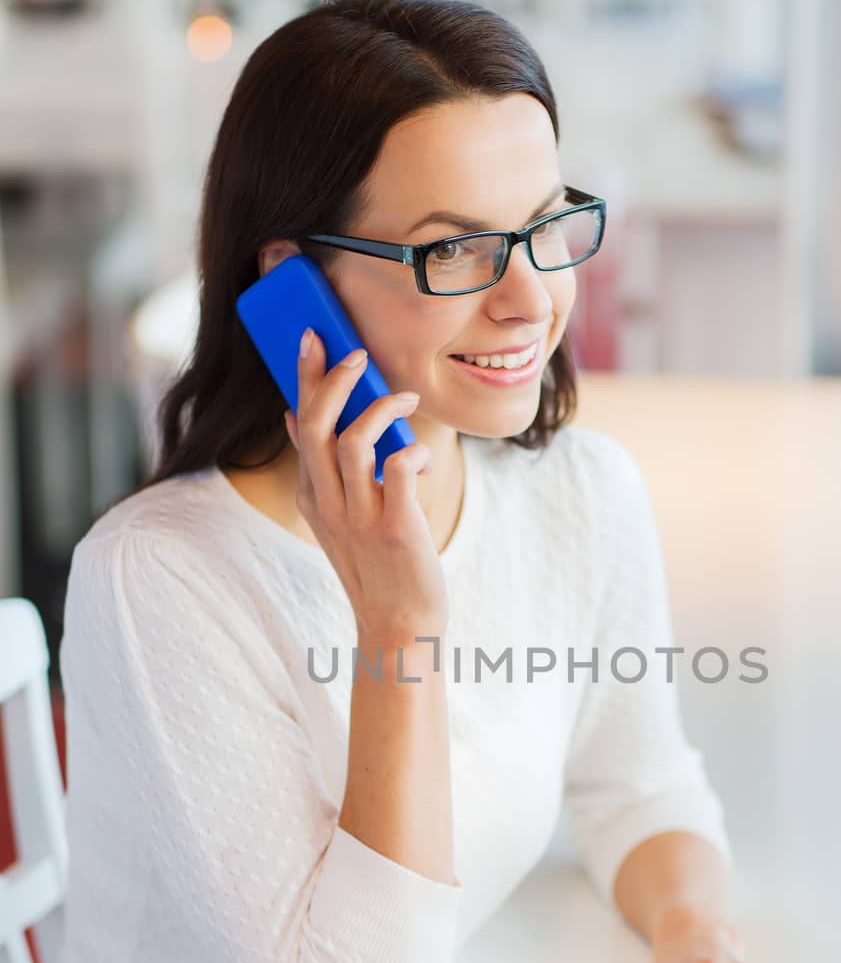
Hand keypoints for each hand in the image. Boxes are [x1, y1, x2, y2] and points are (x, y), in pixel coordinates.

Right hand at [284, 329, 447, 646]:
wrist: (400, 625)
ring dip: (380, 409)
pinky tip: (425, 460)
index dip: (305, 379)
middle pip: (316, 425)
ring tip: (406, 399)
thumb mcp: (337, 517)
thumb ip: (320, 471)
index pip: (301, 425)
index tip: (312, 338)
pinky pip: (398, 470)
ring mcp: (359, 517)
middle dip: (333, 379)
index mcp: (313, 496)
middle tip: (357, 352)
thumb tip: (294, 417)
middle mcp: (328, 504)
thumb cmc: (378, 566)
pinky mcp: (396, 529)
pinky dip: (414, 452)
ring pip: (352, 441)